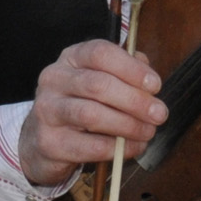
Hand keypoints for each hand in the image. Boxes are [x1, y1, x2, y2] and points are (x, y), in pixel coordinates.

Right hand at [15, 40, 164, 185]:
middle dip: (135, 100)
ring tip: (147, 132)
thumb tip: (148, 75)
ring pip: (91, 114)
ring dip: (127, 124)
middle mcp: (54, 79)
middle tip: (159, 114)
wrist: (42, 140)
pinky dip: (117, 148)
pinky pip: (89, 146)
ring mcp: (47, 110)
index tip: (155, 85)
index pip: (100, 53)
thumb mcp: (99, 80)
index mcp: (71, 58)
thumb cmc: (80, 105)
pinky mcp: (48, 142)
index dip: (131, 68)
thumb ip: (125, 72)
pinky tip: (132, 148)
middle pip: (97, 84)